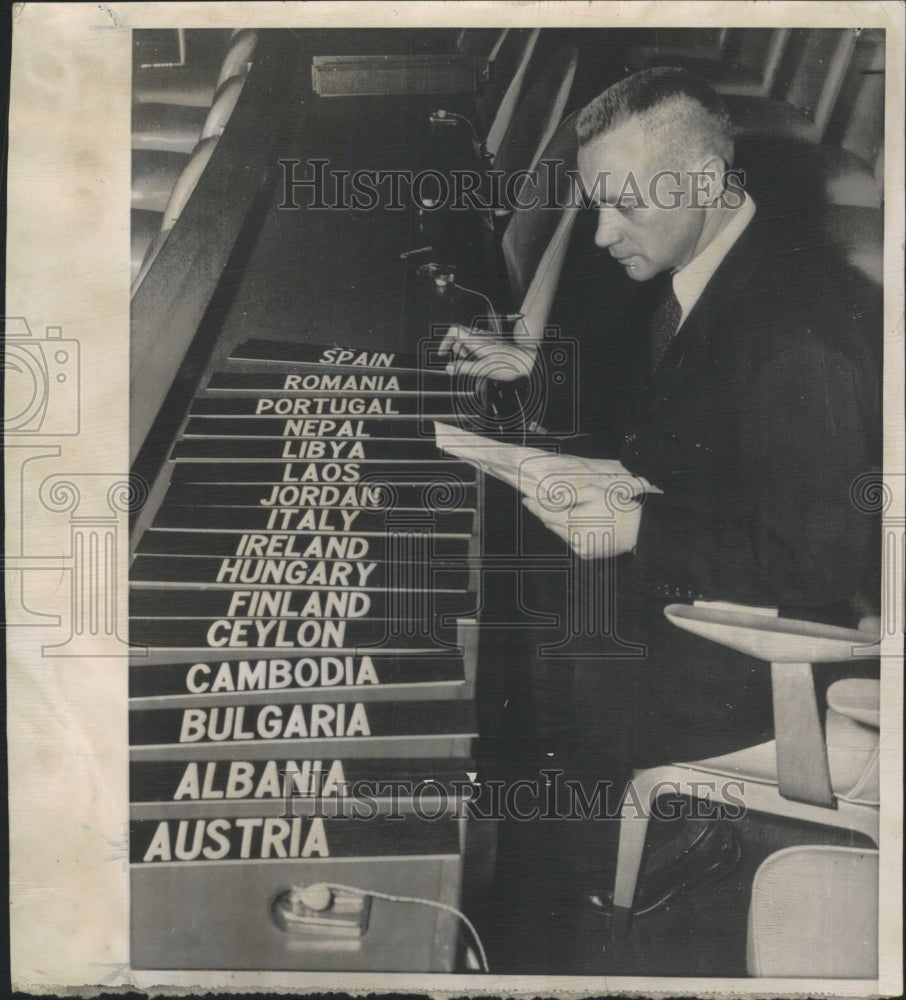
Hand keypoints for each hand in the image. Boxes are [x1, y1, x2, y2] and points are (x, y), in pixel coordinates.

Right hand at [438, 324, 535, 380]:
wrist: (527, 358)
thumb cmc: (508, 364)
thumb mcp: (483, 369)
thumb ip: (464, 368)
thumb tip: (448, 368)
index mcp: (476, 340)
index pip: (453, 331)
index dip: (445, 341)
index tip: (443, 353)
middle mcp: (480, 335)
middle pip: (460, 336)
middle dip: (456, 349)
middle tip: (461, 362)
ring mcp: (487, 336)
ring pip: (469, 339)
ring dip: (465, 350)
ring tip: (472, 362)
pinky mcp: (493, 340)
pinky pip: (478, 342)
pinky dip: (474, 350)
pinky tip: (482, 360)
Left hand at [521, 475, 645, 558]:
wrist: (637, 528)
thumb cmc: (614, 505)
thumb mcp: (591, 492)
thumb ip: (566, 496)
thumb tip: (546, 499)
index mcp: (572, 522)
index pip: (545, 514)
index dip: (534, 506)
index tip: (526, 500)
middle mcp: (572, 539)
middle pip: (551, 525)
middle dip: (549, 514)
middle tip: (549, 504)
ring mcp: (579, 549)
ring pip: (561, 534)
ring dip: (561, 524)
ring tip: (575, 513)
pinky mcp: (586, 555)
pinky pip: (572, 542)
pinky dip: (572, 533)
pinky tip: (585, 525)